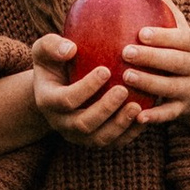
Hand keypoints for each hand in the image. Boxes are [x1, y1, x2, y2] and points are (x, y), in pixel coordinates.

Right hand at [27, 36, 148, 148]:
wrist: (56, 88)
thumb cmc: (54, 62)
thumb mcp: (45, 50)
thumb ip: (51, 46)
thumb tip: (70, 49)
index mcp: (47, 101)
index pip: (66, 100)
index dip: (86, 87)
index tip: (106, 70)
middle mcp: (61, 123)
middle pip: (83, 124)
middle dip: (105, 109)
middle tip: (124, 90)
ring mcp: (78, 135)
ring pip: (99, 139)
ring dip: (119, 124)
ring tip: (137, 106)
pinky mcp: (94, 140)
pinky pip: (113, 143)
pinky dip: (130, 133)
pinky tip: (144, 116)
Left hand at [116, 0, 189, 143]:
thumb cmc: (181, 50)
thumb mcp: (179, 28)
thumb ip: (162, 7)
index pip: (182, 38)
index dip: (163, 36)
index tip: (141, 32)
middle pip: (176, 62)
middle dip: (151, 58)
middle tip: (125, 52)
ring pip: (171, 88)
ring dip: (149, 83)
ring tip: (125, 77)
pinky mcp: (184, 110)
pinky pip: (169, 114)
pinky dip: (155, 116)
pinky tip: (136, 115)